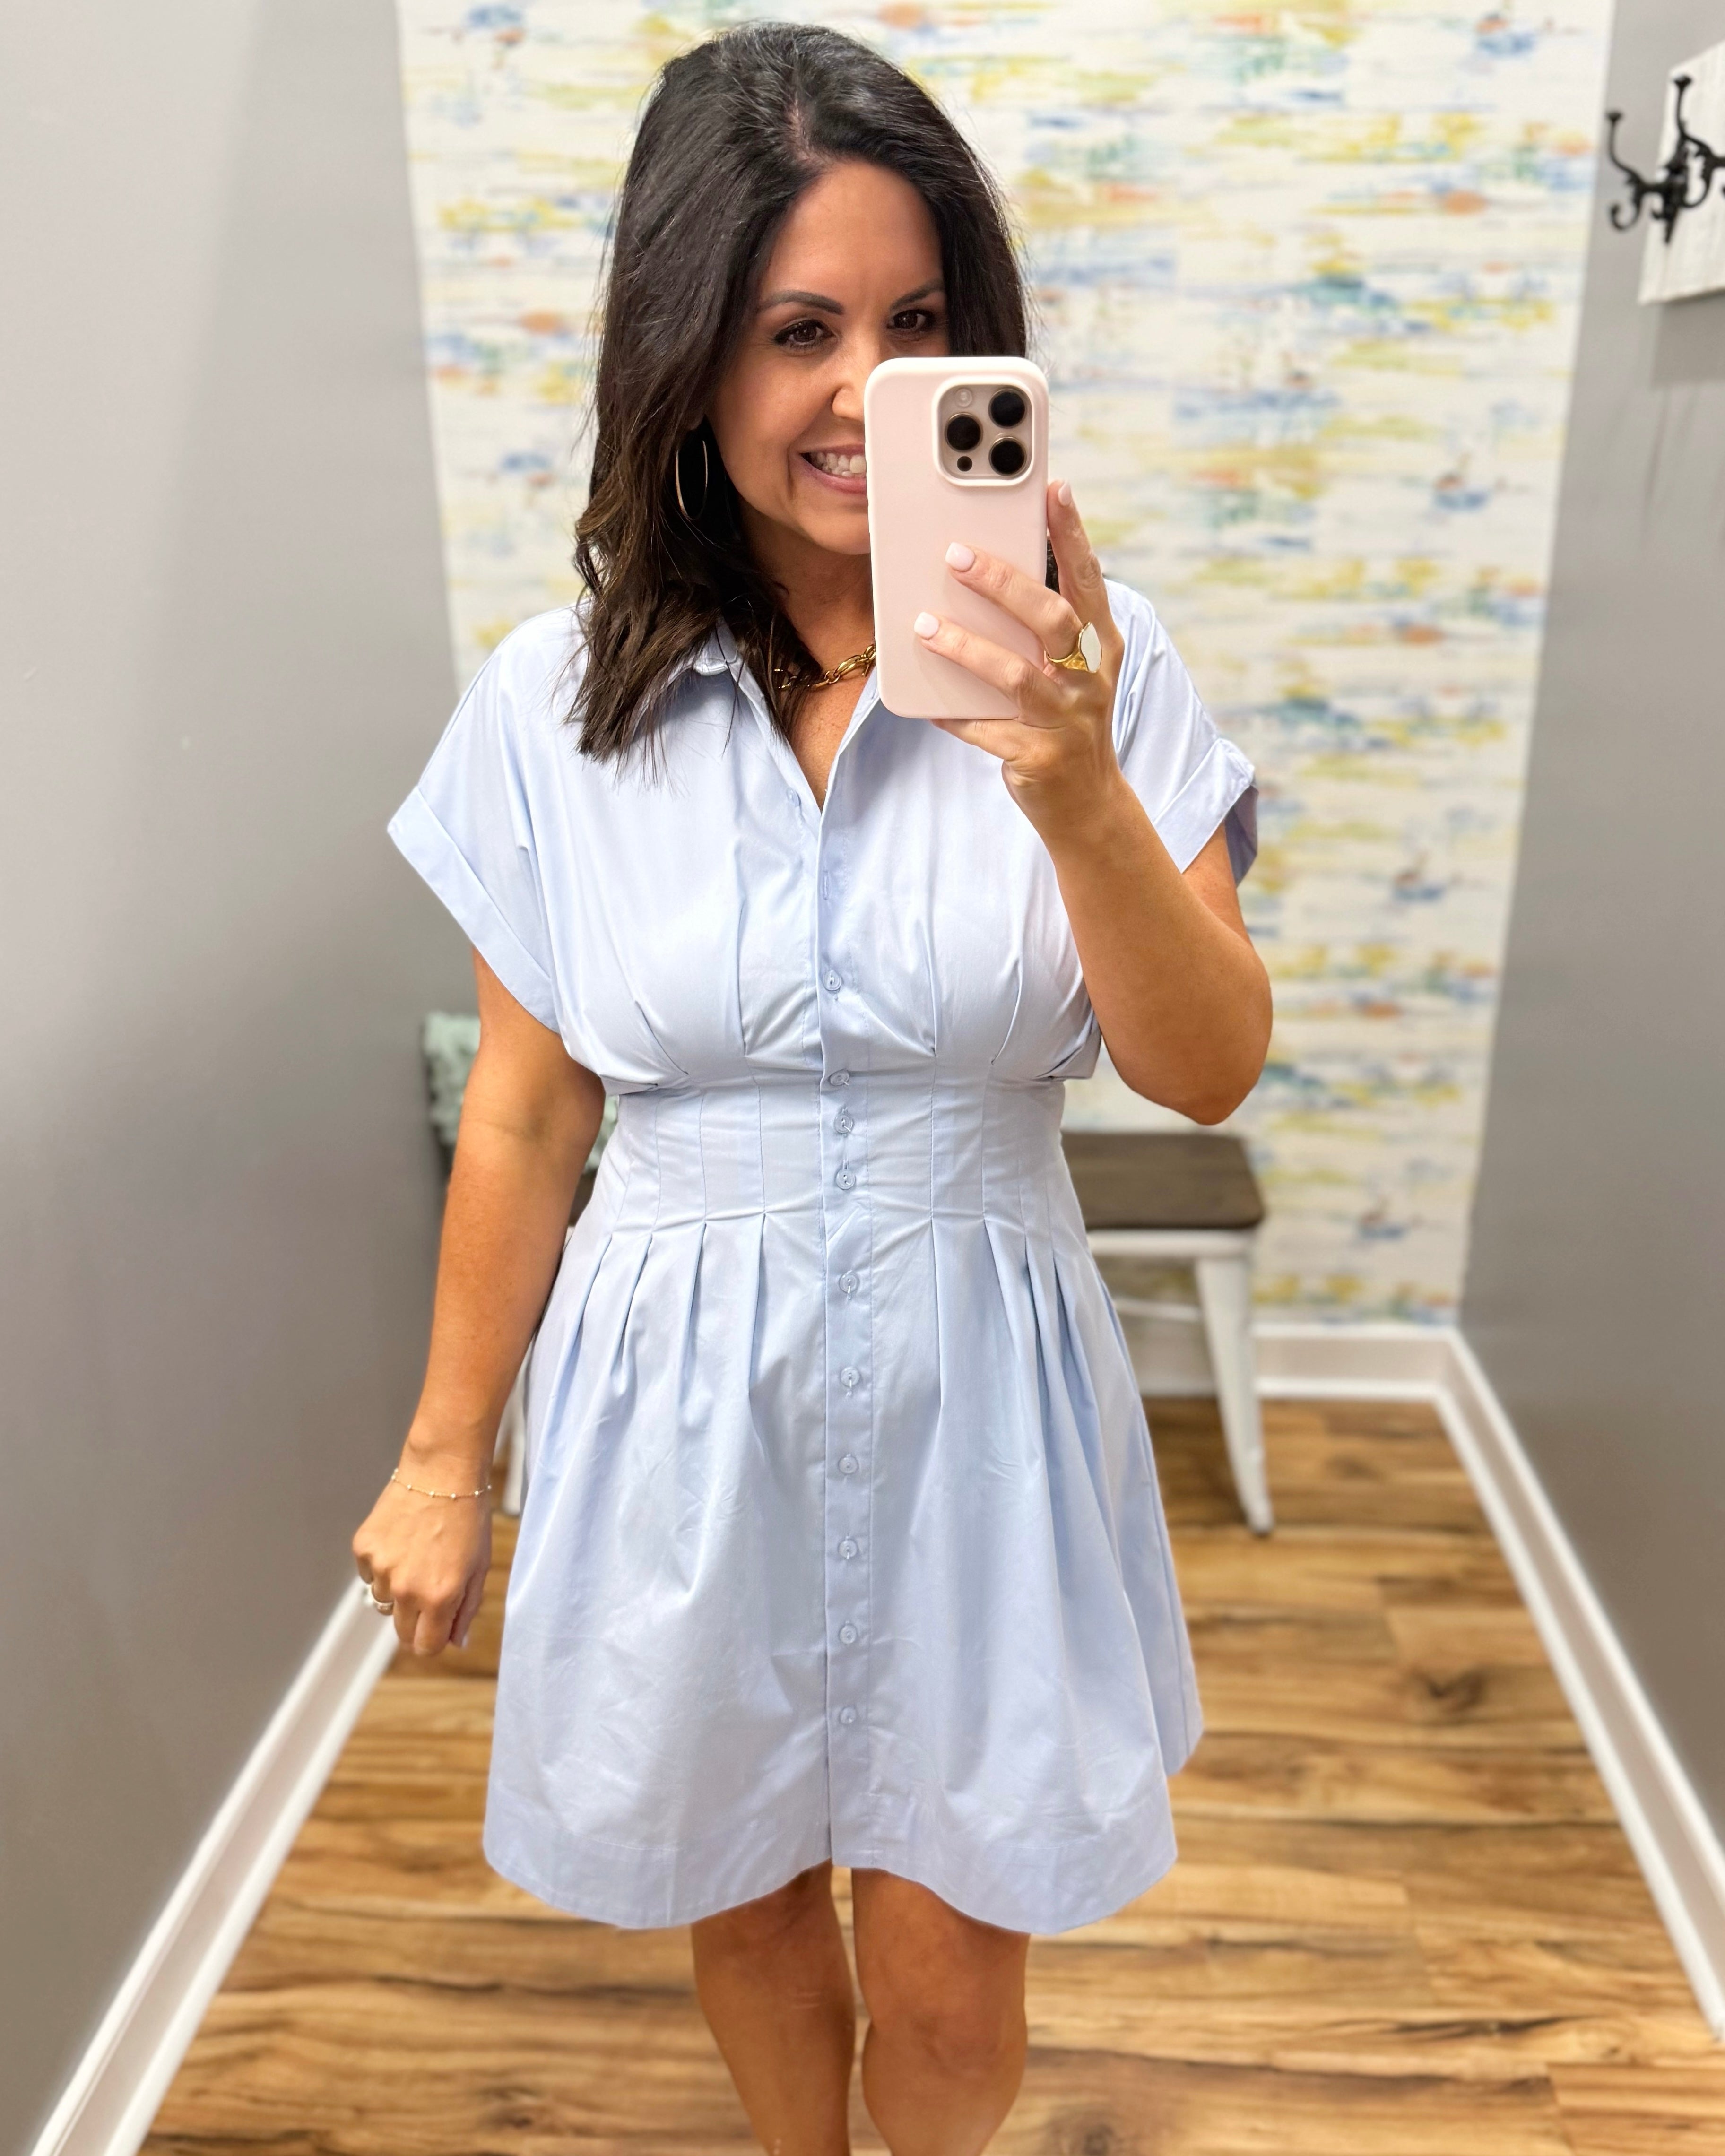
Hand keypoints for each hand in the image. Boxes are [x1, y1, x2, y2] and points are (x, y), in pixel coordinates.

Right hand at [351, 1449, 492, 1657]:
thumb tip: (455, 1644)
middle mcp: (405, 1589)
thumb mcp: (479, 1567)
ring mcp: (380, 1569)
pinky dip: (381, 1564)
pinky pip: (368, 1574)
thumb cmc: (468, 1519)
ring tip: (417, 1555)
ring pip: (383, 1601)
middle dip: (416, 1620)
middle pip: (401, 1631)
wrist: (442, 1472)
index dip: (433, 1640)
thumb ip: (466, 1610)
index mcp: (439, 1597)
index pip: (424, 1647)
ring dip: (397, 1589)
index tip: (438, 1626)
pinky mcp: (363, 1548)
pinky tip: (401, 1540)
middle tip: (429, 1590)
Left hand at [911, 479, 1127, 837]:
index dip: (1072, 534)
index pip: (1087, 579)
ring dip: (966, 647)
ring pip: (1015, 675)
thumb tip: (983, 573)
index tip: (1054, 489)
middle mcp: (1088, 677)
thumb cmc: (1066, 720)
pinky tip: (927, 701)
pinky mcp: (1039, 757)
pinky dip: (955, 715)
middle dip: (1003, 583)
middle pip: (1050, 619)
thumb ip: (1043, 626)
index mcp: (1099, 644)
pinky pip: (988, 730)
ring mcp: (1067, 719)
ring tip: (924, 626)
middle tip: (957, 555)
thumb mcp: (1069, 668)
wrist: (1086, 803)